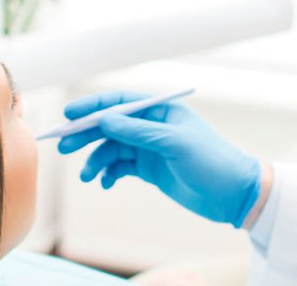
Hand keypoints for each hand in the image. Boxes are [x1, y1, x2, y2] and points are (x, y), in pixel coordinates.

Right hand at [57, 91, 261, 227]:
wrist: (233, 195)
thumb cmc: (212, 161)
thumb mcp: (175, 143)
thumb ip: (139, 132)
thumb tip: (105, 118)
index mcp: (161, 110)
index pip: (120, 102)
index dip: (93, 106)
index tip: (69, 114)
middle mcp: (152, 126)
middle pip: (111, 125)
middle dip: (87, 134)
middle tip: (63, 147)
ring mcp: (150, 148)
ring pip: (112, 149)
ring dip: (96, 160)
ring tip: (88, 176)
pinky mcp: (149, 170)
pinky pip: (119, 167)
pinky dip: (108, 174)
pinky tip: (105, 183)